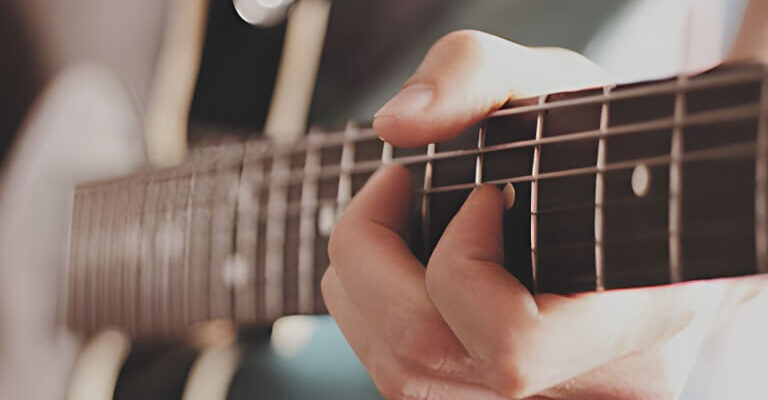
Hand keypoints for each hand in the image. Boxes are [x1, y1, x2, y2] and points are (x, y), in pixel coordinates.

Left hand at [322, 30, 767, 399]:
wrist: (646, 205)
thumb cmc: (600, 146)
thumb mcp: (548, 80)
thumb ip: (475, 73)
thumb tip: (395, 125)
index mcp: (644, 317)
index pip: (512, 348)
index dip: (462, 266)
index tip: (483, 190)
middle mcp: (601, 386)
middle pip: (423, 362)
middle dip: (371, 260)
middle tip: (393, 184)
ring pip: (403, 379)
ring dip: (361, 287)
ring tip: (393, 219)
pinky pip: (408, 383)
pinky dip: (374, 317)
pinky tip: (402, 266)